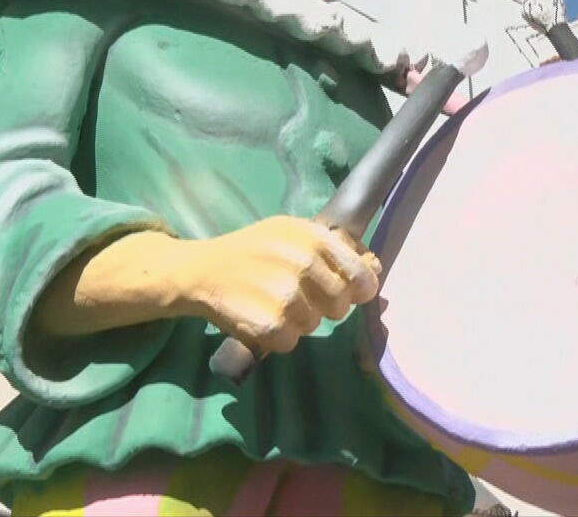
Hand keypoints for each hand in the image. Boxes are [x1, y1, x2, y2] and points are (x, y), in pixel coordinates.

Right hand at [171, 216, 381, 354]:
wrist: (201, 270)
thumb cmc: (253, 250)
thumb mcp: (293, 235)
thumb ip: (335, 251)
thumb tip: (376, 269)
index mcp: (314, 238)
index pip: (361, 276)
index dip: (356, 290)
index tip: (344, 292)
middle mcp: (304, 264)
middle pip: (340, 306)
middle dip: (322, 306)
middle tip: (294, 295)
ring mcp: (287, 296)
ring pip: (315, 325)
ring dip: (297, 321)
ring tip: (271, 302)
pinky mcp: (270, 325)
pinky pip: (292, 342)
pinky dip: (278, 337)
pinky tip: (260, 317)